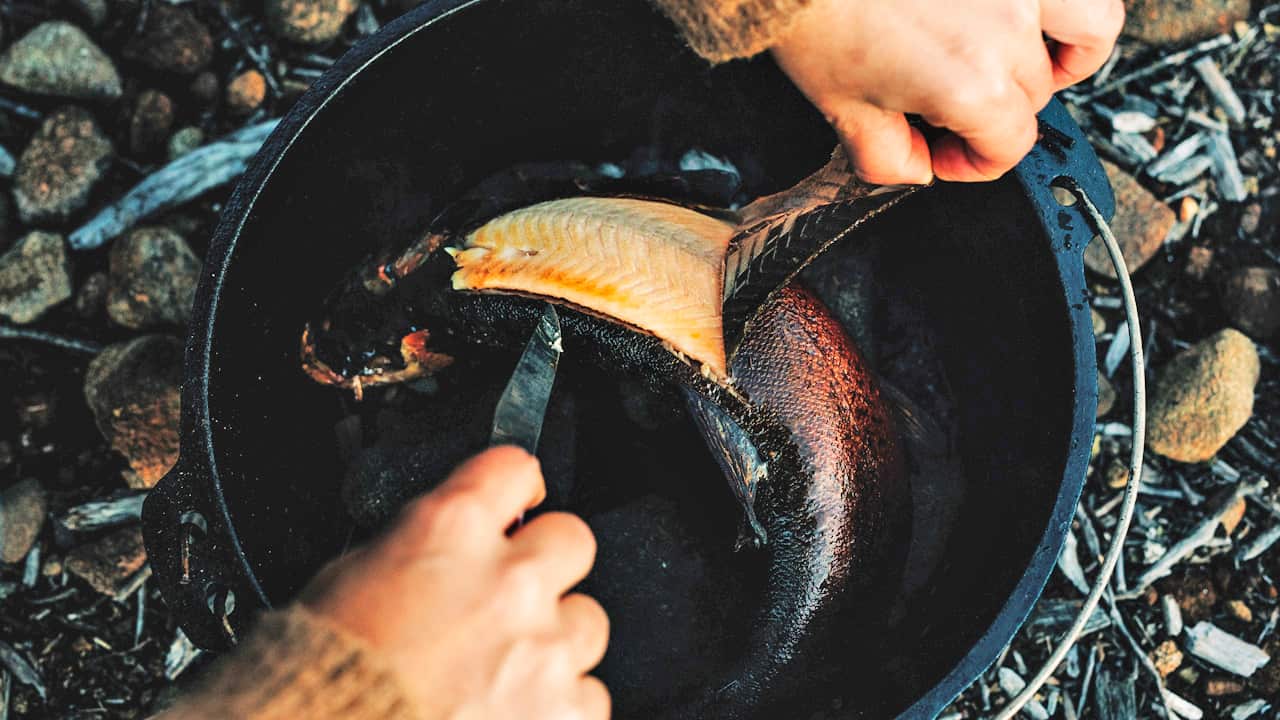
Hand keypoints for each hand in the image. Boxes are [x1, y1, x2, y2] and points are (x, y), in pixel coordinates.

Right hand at [302, 446, 609, 719]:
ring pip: (585, 621)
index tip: (514, 504)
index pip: (514, 468)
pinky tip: (511, 711)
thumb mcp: (349, 580)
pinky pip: (586, 695)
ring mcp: (544, 649)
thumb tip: (441, 547)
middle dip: (544, 562)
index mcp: (449, 531)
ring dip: (553, 640)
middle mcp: (509, 581)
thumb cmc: (326, 672)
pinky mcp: (565, 710)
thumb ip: (415, 547)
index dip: (512, 488)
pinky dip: (556, 705)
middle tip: (509, 596)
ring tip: (502, 671)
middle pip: (571, 539)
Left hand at [771, 0, 1123, 183]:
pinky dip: (1068, 6)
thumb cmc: (817, 16)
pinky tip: (1037, 18)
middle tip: (948, 109)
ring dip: (1067, 55)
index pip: (1008, 146)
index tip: (945, 154)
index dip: (974, 162)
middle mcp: (1009, 30)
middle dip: (994, 113)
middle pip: (1035, 94)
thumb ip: (889, 158)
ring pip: (1088, 26)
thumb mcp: (842, 108)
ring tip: (1032, 65)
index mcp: (972, 84)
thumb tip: (917, 168)